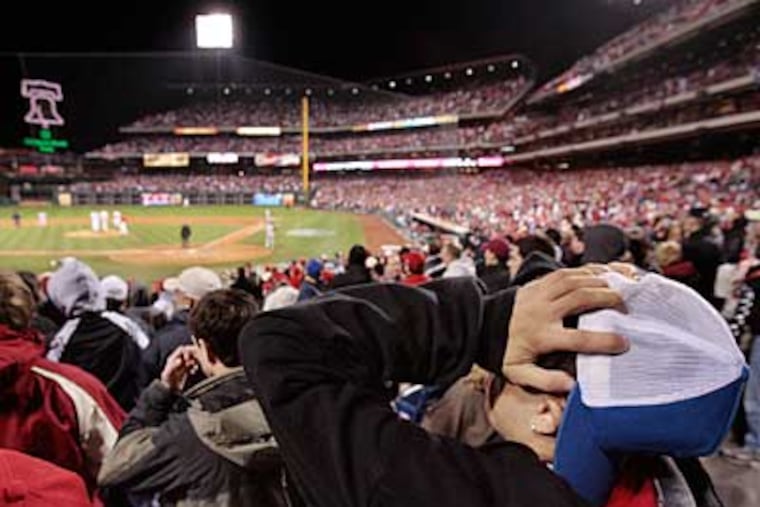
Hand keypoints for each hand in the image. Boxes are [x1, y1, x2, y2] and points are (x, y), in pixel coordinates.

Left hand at [160, 345, 198, 391]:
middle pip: (188, 352)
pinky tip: (193, 371)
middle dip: (193, 356)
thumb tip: (180, 360)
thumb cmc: (167, 381)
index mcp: (173, 358)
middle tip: (196, 361)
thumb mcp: (168, 373)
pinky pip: (193, 365)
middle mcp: (178, 360)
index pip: (182, 349)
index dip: (187, 351)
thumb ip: (173, 366)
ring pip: (192, 358)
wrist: (169, 390)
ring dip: (195, 361)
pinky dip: (195, 367)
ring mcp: (183, 364)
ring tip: (195, 367)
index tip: (190, 357)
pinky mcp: (186, 370)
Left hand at [504, 266, 628, 392]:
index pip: (578, 338)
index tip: (624, 343)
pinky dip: (585, 272)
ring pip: (574, 281)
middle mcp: (542, 311)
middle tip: (626, 309)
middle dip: (608, 300)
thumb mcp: (519, 373)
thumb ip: (546, 381)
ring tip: (618, 291)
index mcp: (541, 336)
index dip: (603, 341)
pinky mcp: (537, 283)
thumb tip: (572, 385)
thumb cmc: (505, 351)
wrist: (482, 325)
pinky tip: (601, 276)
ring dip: (599, 283)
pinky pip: (565, 272)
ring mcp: (539, 293)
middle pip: (580, 299)